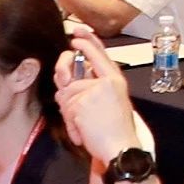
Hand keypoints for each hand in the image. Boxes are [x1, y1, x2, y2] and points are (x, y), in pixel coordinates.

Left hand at [51, 34, 144, 159]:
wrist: (122, 149)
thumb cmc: (118, 132)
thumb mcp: (112, 102)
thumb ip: (94, 88)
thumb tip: (69, 82)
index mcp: (115, 80)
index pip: (99, 53)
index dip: (87, 40)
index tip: (77, 33)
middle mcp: (106, 81)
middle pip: (72, 70)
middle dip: (62, 78)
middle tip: (62, 84)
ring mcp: (94, 91)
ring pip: (66, 94)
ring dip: (69, 113)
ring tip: (83, 126)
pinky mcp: (82, 103)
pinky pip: (65, 110)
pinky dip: (70, 125)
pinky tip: (82, 133)